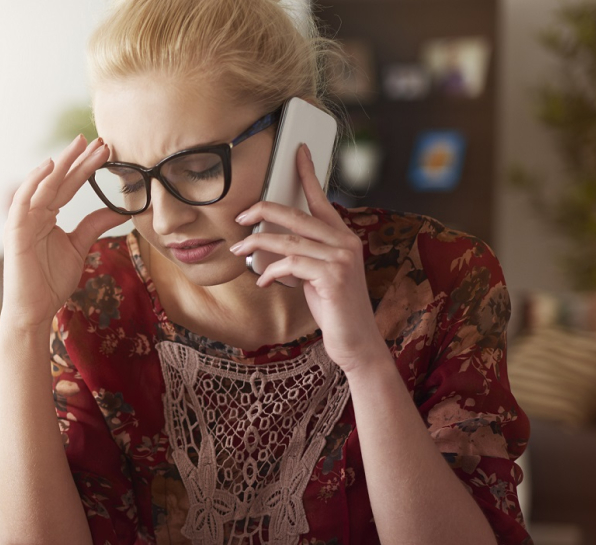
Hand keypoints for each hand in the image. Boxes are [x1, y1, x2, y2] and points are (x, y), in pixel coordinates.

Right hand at [1, 135, 126, 332]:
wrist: (34, 309)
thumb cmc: (50, 281)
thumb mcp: (79, 246)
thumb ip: (94, 224)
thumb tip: (121, 209)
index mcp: (47, 215)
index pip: (70, 186)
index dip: (86, 168)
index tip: (107, 151)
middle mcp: (34, 212)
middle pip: (59, 180)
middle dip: (78, 160)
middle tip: (100, 140)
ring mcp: (23, 219)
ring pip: (43, 184)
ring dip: (62, 163)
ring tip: (81, 145)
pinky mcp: (14, 229)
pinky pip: (23, 199)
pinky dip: (35, 181)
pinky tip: (50, 165)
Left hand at [230, 144, 389, 374]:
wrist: (355, 342)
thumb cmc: (333, 308)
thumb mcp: (316, 276)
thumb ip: (301, 256)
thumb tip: (267, 248)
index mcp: (343, 237)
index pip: (322, 199)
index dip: (308, 174)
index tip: (298, 151)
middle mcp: (346, 242)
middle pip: (297, 215)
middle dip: (263, 211)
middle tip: (239, 217)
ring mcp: (342, 258)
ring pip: (288, 240)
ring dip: (257, 244)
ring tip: (239, 251)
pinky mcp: (333, 276)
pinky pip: (291, 264)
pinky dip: (271, 271)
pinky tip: (263, 282)